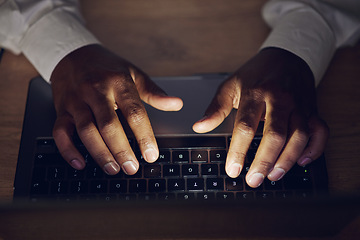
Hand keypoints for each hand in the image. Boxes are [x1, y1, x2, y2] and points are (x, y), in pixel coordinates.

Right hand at [51, 44, 182, 174]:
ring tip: (113, 169)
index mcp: (118, 82)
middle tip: (132, 168)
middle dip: (121, 150)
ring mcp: (76, 100)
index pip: (134, 112)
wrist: (72, 54)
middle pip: (109, 124)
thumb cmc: (107, 68)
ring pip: (86, 130)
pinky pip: (60, 132)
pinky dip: (68, 150)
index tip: (151, 155)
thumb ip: (154, 92)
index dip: (144, 136)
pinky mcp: (62, 109)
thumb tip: (177, 104)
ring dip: (100, 153)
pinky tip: (81, 164)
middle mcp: (96, 90)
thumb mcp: (133, 74)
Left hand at [193, 48, 328, 187]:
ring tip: (274, 176)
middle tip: (254, 180)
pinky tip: (302, 161)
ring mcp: (299, 104)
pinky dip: (315, 149)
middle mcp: (280, 99)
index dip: (238, 151)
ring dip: (288, 159)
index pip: (245, 126)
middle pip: (275, 134)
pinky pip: (320, 131)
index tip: (233, 170)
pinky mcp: (312, 109)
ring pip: (299, 135)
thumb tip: (199, 127)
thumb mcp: (231, 86)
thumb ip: (216, 108)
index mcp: (256, 93)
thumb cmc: (255, 74)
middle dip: (264, 160)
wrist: (285, 56)